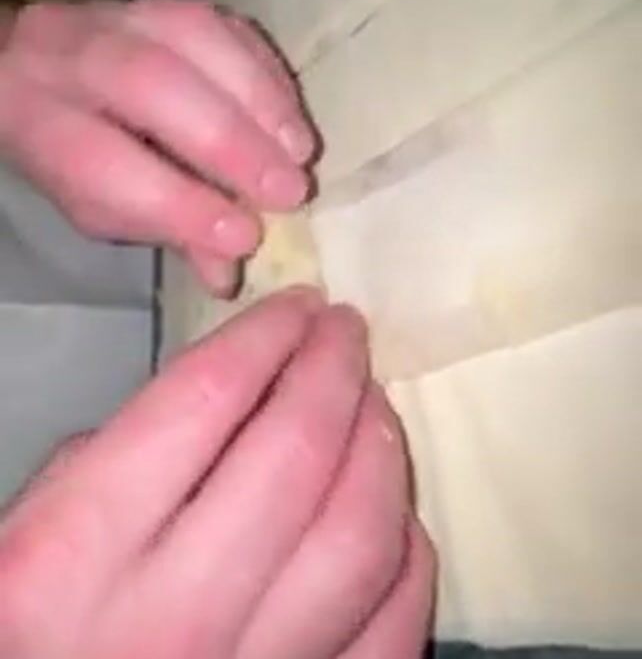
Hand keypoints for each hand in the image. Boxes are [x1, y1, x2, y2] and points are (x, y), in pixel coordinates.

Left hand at [0, 0, 315, 294]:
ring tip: (299, 152)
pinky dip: (265, 70)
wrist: (39, 67)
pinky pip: (222, 21)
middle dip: (230, 143)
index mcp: (39, 123)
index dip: (177, 202)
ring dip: (259, 99)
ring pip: (191, 37)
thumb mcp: (100, 208)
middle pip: (149, 83)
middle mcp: (67, 58)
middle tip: (289, 192)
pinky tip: (288, 114)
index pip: (100, 162)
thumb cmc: (77, 152)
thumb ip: (164, 231)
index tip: (244, 237)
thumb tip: (229, 272)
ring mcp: (116, 14)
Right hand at [0, 289, 433, 658]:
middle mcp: (172, 616)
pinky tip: (389, 509)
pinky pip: (392, 626)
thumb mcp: (36, 529)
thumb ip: (121, 459)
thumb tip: (237, 396)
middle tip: (346, 329)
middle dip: (333, 368)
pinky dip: (405, 552)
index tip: (300, 303)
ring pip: (360, 539)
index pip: (205, 399)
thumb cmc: (35, 629)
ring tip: (372, 403)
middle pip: (295, 456)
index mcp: (76, 553)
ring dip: (380, 448)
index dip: (266, 333)